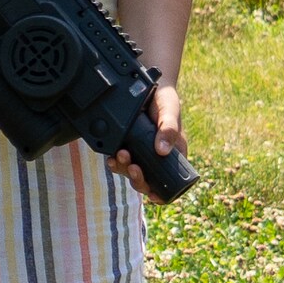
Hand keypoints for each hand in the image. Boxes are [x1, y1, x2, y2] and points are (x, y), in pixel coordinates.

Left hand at [111, 79, 184, 193]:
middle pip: (146, 182)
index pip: (170, 184)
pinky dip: (114, 161)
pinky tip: (111, 156)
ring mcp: (140, 153)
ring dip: (124, 169)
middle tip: (133, 167)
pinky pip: (119, 161)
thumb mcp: (170, 112)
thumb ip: (168, 129)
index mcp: (173, 156)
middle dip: (138, 180)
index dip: (161, 194)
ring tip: (120, 155)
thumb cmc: (166, 101)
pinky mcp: (126, 146)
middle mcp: (156, 158)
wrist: (149, 88)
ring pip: (131, 172)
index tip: (153, 194)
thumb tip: (162, 151)